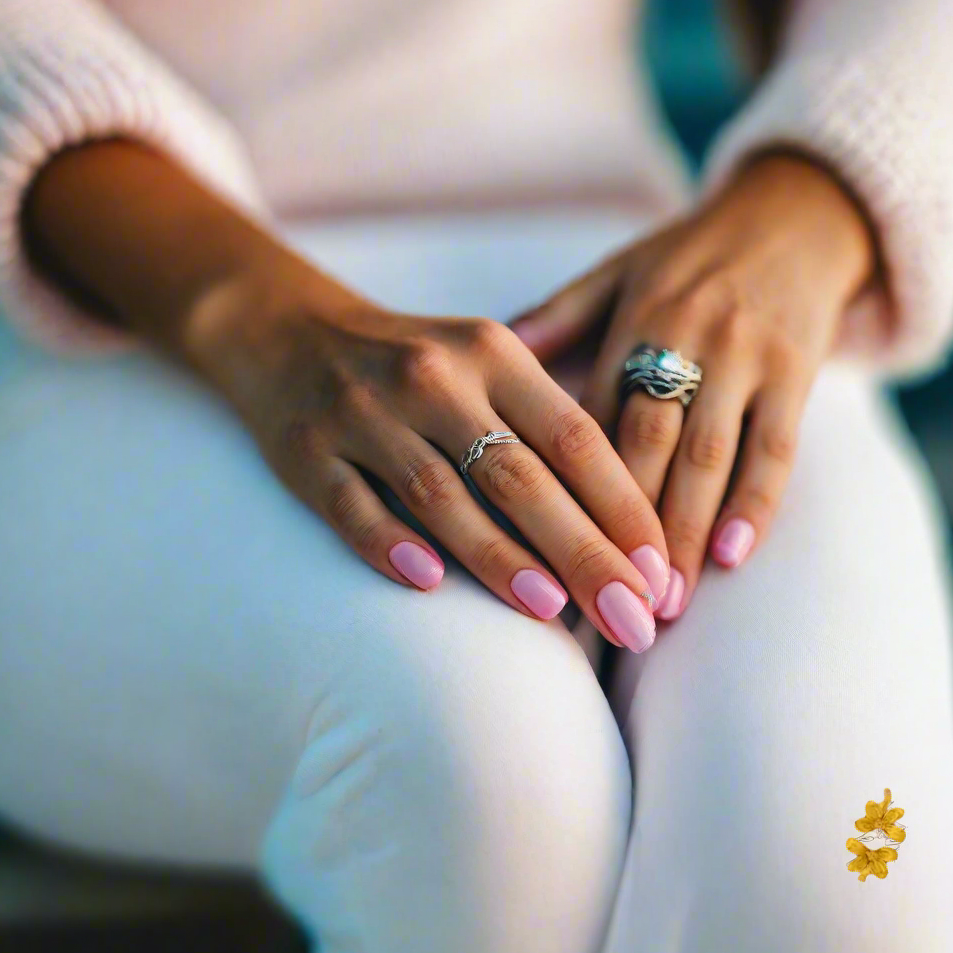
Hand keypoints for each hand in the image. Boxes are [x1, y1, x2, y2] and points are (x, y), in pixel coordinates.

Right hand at [189, 262, 670, 651]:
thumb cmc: (418, 366)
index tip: (660, 573)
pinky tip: (427, 582)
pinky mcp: (306, 450)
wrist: (291, 331)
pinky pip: (350, 505)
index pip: (573, 437)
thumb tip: (624, 531)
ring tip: (553, 611)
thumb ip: (545, 428)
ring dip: (499, 556)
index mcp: (493, 353)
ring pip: (440, 494)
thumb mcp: (487, 367)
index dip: (622, 507)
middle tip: (631, 621)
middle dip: (583, 552)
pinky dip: (389, 543)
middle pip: (518, 475)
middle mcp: (432, 377)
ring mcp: (364, 413)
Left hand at [511, 154, 875, 618]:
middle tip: (603, 598)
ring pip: (709, 455)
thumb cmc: (689, 257)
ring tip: (664, 601)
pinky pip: (776, 446)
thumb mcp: (618, 272)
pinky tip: (735, 555)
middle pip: (647, 444)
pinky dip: (757, 502)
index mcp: (633, 319)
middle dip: (624, 527)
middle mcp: (687, 338)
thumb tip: (495, 350)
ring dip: (685, 532)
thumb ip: (559, 316)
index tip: (541, 548)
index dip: (564, 486)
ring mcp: (746, 357)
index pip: (590, 417)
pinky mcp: (796, 371)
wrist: (793, 215)